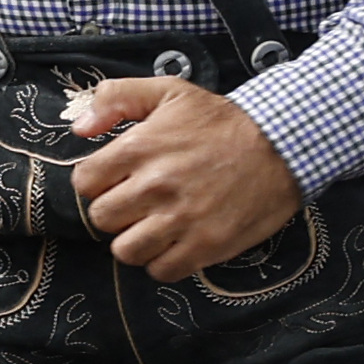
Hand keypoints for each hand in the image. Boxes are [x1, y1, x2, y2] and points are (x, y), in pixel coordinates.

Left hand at [65, 74, 307, 278]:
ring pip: (125, 251)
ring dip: (135, 241)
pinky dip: (164, 262)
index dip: (96, 183)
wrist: (283, 145)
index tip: (115, 181)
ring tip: (154, 226)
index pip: (84, 182)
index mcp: (138, 148)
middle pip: (101, 219)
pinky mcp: (206, 246)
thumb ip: (115, 98)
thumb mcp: (169, 91)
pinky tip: (176, 243)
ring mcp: (181, 219)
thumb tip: (80, 129)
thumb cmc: (223, 121)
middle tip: (136, 204)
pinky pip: (162, 271)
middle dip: (115, 212)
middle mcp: (155, 186)